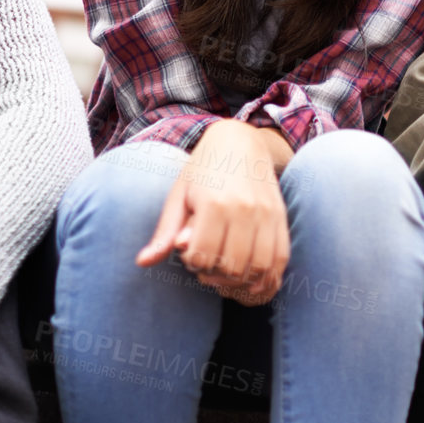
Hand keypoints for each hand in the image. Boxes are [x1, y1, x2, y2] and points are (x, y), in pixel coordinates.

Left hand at [137, 120, 292, 304]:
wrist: (240, 142)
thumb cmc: (203, 171)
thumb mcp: (178, 196)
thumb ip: (165, 232)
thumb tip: (142, 262)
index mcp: (213, 203)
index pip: (202, 256)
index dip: (192, 263)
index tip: (189, 253)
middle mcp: (243, 209)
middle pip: (231, 267)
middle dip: (215, 275)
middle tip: (206, 264)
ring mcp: (266, 214)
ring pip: (258, 268)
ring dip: (241, 280)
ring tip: (226, 272)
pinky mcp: (281, 217)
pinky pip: (280, 258)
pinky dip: (267, 276)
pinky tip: (250, 277)